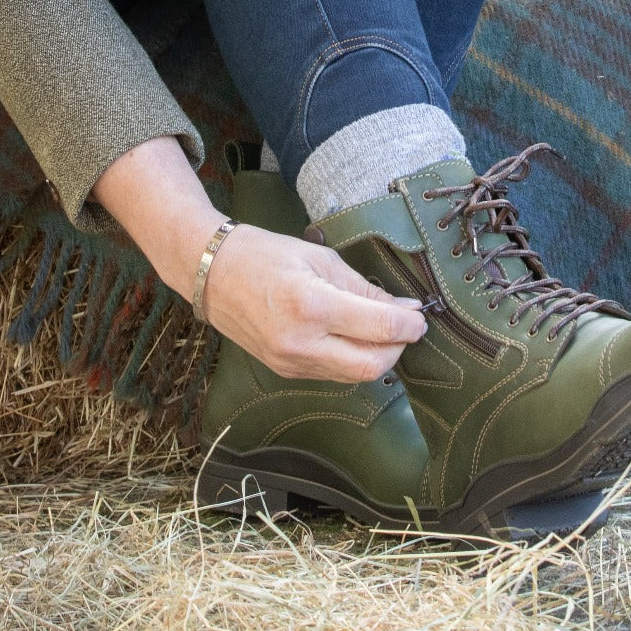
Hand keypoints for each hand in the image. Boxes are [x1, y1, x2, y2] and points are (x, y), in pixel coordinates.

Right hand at [92, 136, 424, 382]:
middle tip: (404, 328)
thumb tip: (403, 309)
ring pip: (354, 376)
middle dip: (397, 350)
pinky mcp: (285, 371)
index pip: (380, 329)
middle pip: (372, 367)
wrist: (210, 274)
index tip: (421, 317)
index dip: (410, 326)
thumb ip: (364, 289)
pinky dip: (351, 359)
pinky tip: (352, 338)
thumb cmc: (265, 254)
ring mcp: (291, 362)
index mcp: (312, 305)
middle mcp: (302, 342)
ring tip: (379, 331)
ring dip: (376, 357)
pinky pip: (333, 374)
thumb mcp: (321, 259)